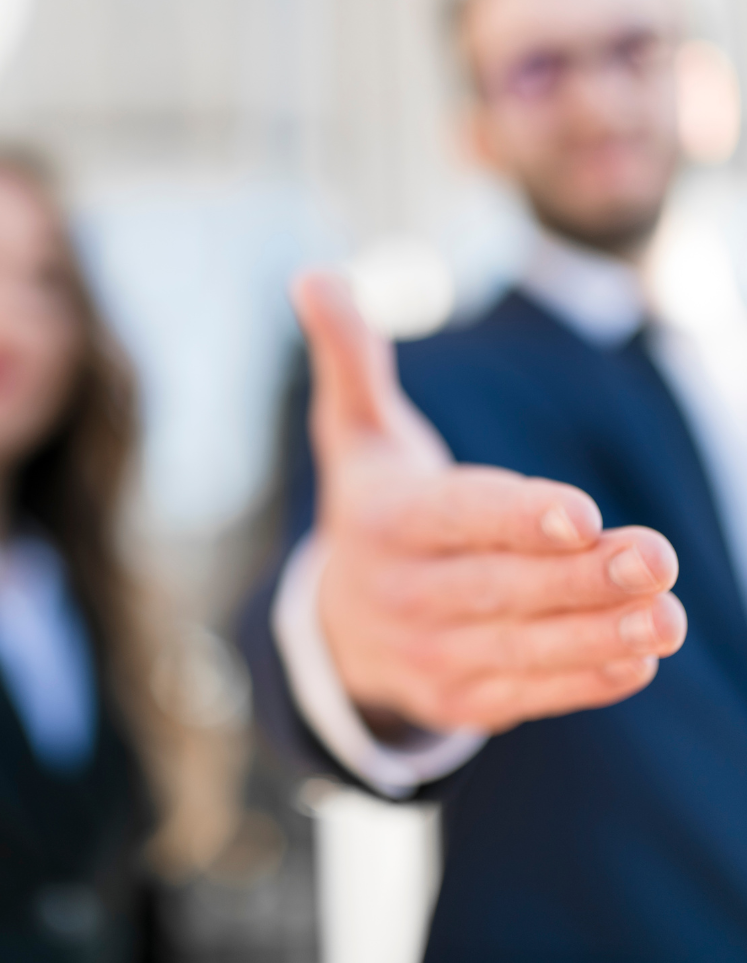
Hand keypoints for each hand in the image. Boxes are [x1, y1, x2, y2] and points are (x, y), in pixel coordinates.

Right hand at [295, 271, 686, 734]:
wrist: (339, 623)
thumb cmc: (371, 507)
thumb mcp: (352, 434)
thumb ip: (349, 357)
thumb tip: (310, 275)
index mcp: (385, 521)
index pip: (456, 517)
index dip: (516, 517)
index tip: (582, 513)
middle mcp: (403, 593)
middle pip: (500, 585)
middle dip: (579, 576)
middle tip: (655, 554)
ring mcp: (430, 653)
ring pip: (521, 646)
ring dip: (596, 633)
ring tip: (665, 613)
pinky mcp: (459, 700)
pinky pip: (525, 693)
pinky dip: (583, 680)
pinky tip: (639, 656)